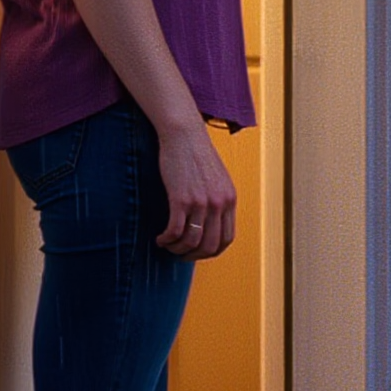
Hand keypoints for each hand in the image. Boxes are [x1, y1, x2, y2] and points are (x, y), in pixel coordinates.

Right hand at [156, 118, 236, 259]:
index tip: (197, 251)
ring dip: (177, 250)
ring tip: (167, 246)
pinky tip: (160, 238)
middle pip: (210, 245)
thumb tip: (211, 220)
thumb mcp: (217, 178)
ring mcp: (201, 202)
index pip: (227, 238)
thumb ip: (218, 199)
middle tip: (180, 254)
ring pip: (191, 241)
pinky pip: (175, 231)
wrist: (184, 134)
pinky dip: (166, 240)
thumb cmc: (196, 154)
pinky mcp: (181, 198)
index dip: (212, 251)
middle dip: (194, 255)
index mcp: (229, 200)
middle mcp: (219, 203)